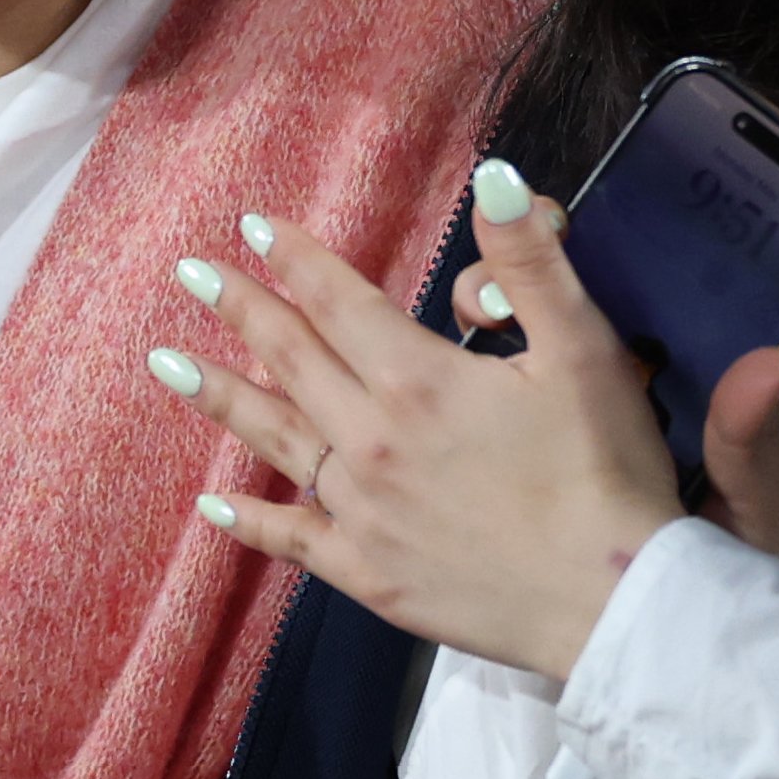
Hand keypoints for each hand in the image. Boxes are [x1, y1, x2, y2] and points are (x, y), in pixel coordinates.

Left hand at [154, 167, 685, 680]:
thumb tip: (492, 176)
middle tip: (189, 272)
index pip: (337, 299)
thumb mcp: (584, 349)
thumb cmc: (605, 471)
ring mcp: (362, 513)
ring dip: (220, 396)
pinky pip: (294, 539)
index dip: (294, 257)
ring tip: (165, 363)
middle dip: (239, 308)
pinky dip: (251, 520)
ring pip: (276, 439)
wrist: (613, 603)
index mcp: (415, 378)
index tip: (249, 226)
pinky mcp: (369, 575)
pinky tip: (213, 506)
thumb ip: (529, 259)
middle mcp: (370, 439)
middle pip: (291, 358)